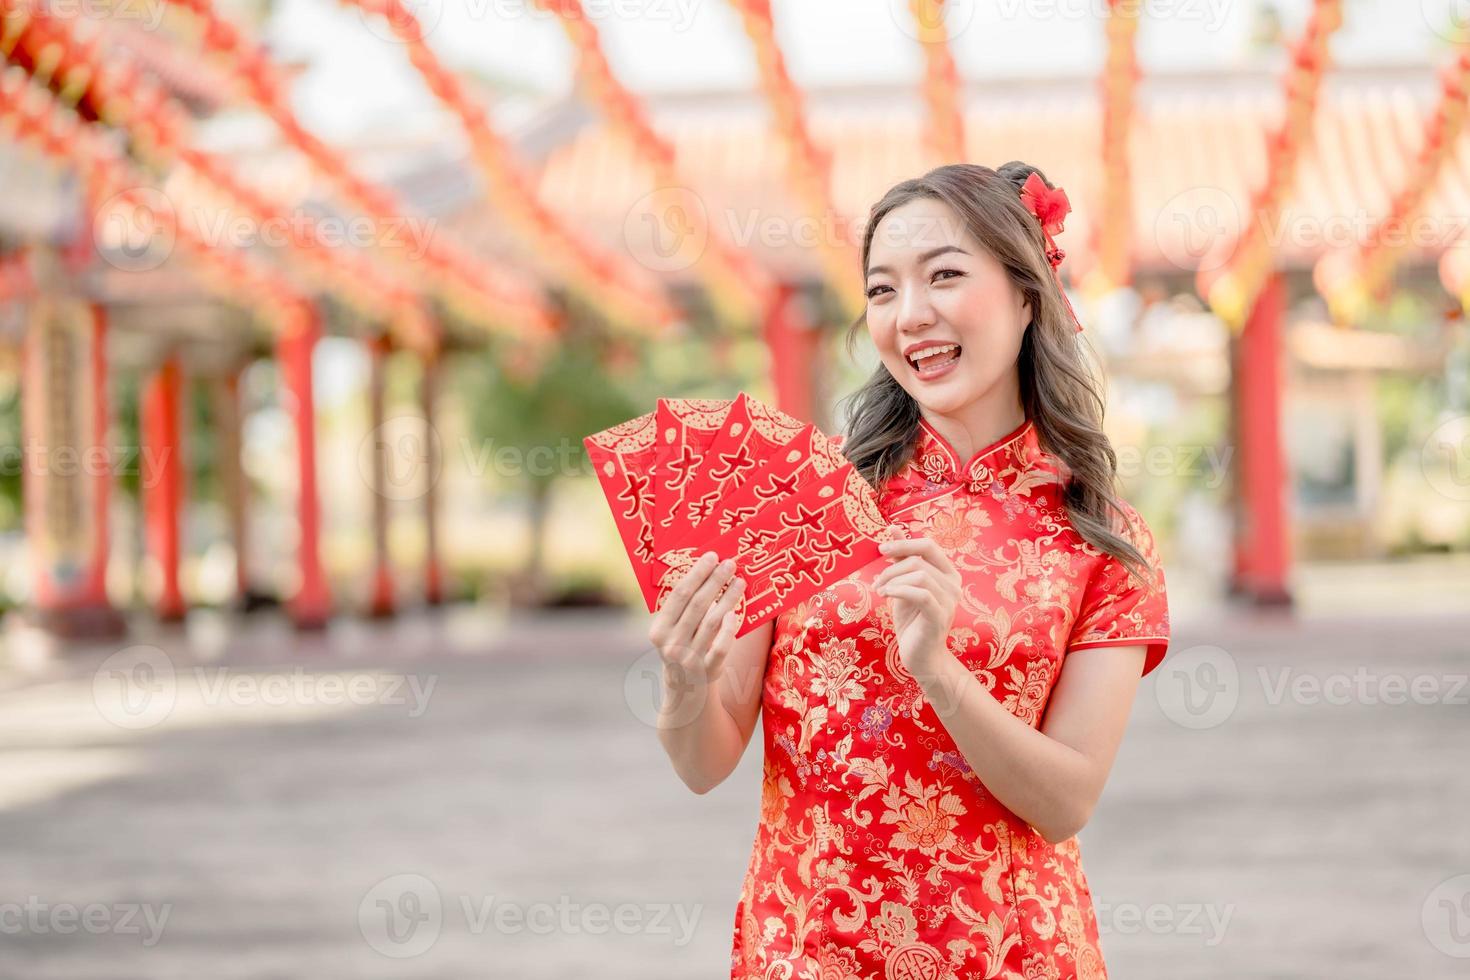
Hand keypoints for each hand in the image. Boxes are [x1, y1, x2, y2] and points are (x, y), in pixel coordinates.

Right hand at [647, 550, 746, 693]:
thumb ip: (683, 608)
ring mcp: (689, 658)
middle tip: (730, 563)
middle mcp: (671, 644)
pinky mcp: (708, 670)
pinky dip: (729, 629)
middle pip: (697, 605)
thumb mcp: (673, 631)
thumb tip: (708, 571)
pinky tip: (736, 613)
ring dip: (728, 598)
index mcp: (659, 630)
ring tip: (739, 581)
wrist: (686, 690)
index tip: (711, 557)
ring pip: (712, 622)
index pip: (678, 595)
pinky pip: (721, 646)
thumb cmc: (683, 648)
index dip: (696, 574)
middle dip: (715, 580)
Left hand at [873, 535, 960, 673]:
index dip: (904, 543)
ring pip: (920, 575)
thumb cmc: (912, 619)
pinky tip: (886, 595)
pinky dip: (900, 591)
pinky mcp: (940, 616)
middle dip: (892, 567)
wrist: (920, 655)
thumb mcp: (903, 584)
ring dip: (893, 580)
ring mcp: (949, 601)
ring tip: (880, 591)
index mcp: (948, 573)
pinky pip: (921, 594)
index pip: (929, 546)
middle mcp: (954, 585)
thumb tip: (893, 529)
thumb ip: (902, 558)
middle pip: (920, 560)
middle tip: (877, 581)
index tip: (881, 550)